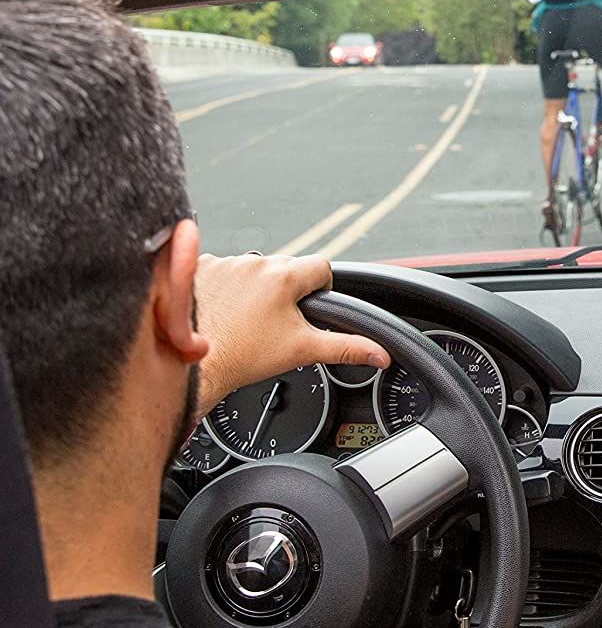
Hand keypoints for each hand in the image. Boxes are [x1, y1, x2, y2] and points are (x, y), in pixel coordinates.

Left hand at [194, 253, 389, 417]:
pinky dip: (225, 285)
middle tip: (277, 320)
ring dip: (255, 285)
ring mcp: (222, 263)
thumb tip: (380, 354)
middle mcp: (252, 262)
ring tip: (247, 317)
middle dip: (287, 289)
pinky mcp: (197, 268)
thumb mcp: (303, 351)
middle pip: (286, 266)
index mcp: (282, 277)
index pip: (320, 267)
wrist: (194, 365)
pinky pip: (221, 268)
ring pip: (253, 268)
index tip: (310, 306)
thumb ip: (347, 348)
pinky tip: (222, 309)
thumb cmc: (244, 357)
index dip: (322, 287)